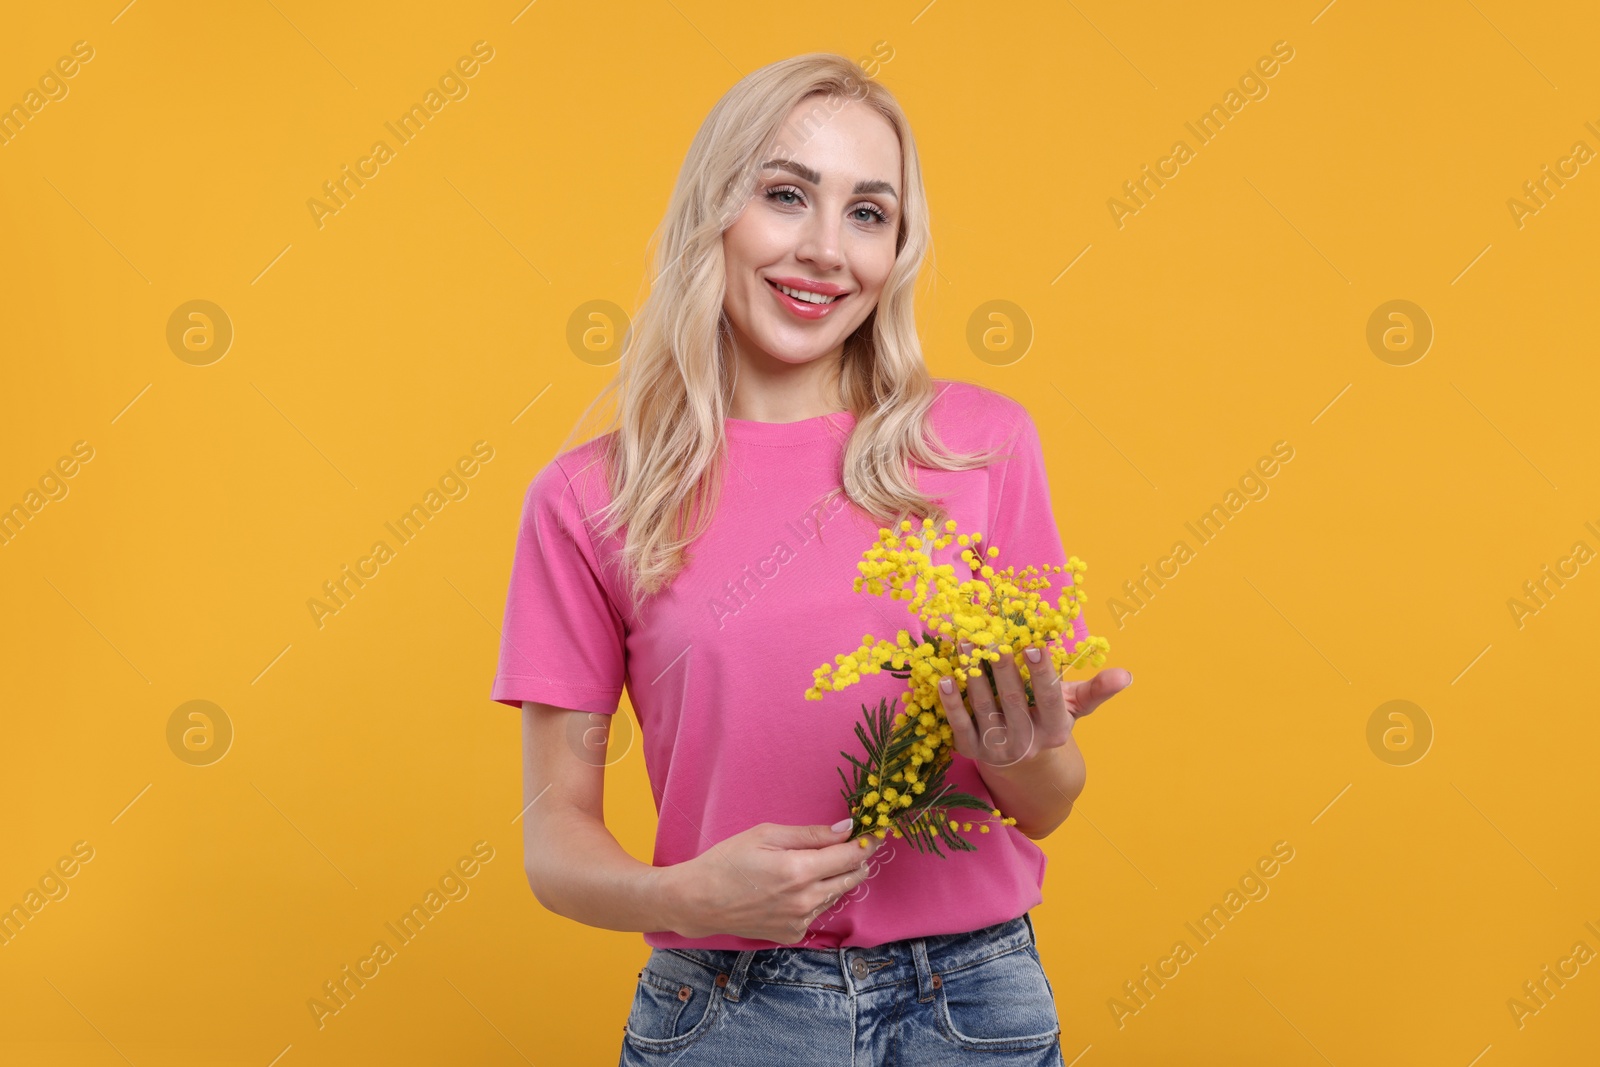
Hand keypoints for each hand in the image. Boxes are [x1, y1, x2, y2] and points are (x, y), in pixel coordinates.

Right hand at [662, 820, 883, 943]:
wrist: (699, 901)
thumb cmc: (728, 861)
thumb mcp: (766, 835)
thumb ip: (810, 834)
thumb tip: (847, 828)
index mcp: (799, 871)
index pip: (850, 856)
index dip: (867, 843)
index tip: (875, 832)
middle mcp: (805, 900)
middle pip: (852, 878)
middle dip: (857, 860)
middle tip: (853, 844)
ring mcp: (800, 921)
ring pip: (837, 895)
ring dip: (836, 877)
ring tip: (817, 862)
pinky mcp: (793, 933)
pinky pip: (818, 910)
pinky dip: (817, 895)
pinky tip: (797, 885)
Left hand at [938, 639, 1131, 768]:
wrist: (1023, 763)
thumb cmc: (1049, 720)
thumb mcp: (1075, 706)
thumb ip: (1098, 689)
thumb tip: (1127, 675)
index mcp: (1055, 730)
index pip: (1050, 698)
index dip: (1042, 673)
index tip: (1033, 644)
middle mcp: (1027, 743)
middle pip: (1012, 700)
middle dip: (1002, 667)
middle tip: (991, 635)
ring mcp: (997, 749)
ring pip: (983, 708)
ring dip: (971, 674)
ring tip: (965, 641)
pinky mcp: (971, 751)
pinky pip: (959, 725)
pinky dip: (950, 702)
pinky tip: (943, 677)